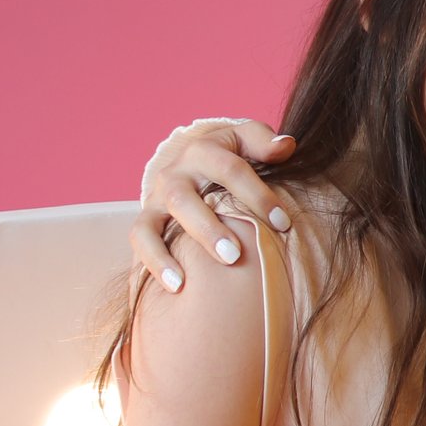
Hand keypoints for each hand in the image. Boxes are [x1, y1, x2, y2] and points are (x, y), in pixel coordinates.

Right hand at [131, 119, 296, 291]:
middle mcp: (173, 174)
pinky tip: (173, 287)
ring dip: (165, 254)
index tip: (282, 224)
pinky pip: (139, 241)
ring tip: (184, 282)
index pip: (230, 170)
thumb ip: (265, 142)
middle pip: (183, 199)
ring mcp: (155, 198)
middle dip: (207, 229)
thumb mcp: (247, 139)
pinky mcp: (145, 219)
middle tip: (234, 255)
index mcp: (202, 150)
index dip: (258, 196)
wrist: (196, 160)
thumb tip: (285, 146)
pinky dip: (151, 263)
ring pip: (151, 224)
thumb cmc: (232, 154)